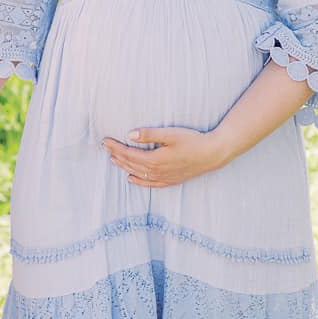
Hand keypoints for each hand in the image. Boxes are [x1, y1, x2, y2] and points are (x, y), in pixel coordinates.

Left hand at [103, 125, 226, 188]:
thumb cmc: (192, 141)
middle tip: (106, 147)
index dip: (115, 147)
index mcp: (154, 160)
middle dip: (116, 155)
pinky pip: (150, 184)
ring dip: (124, 166)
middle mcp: (156, 172)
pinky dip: (138, 181)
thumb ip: (149, 134)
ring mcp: (163, 178)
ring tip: (113, 159)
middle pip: (130, 164)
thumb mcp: (170, 134)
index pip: (128, 154)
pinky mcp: (170, 180)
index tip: (105, 140)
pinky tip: (131, 178)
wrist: (212, 154)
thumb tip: (130, 134)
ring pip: (137, 173)